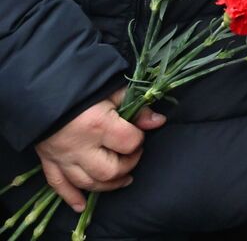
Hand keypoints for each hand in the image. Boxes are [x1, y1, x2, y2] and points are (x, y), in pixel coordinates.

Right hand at [35, 88, 164, 211]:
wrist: (42, 89)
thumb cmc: (83, 88)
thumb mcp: (113, 92)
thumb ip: (136, 108)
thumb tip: (158, 121)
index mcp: (98, 125)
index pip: (129, 143)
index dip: (138, 140)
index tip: (138, 133)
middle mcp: (80, 147)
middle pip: (109, 170)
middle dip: (127, 165)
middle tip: (131, 155)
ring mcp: (62, 157)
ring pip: (87, 183)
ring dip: (107, 185)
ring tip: (123, 178)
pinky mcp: (48, 161)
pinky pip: (58, 185)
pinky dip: (70, 197)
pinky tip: (82, 205)